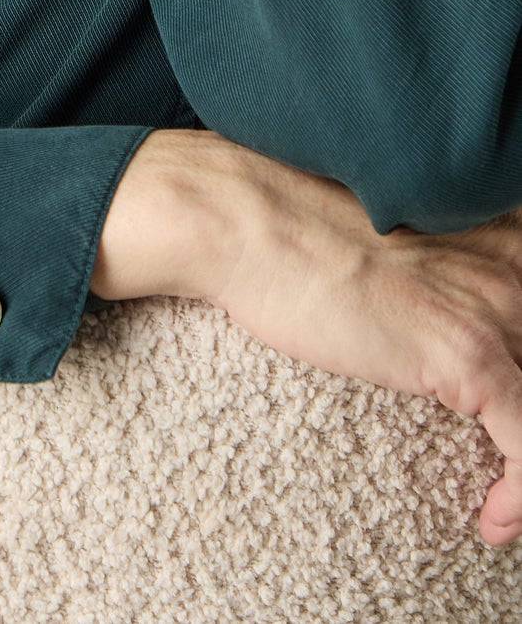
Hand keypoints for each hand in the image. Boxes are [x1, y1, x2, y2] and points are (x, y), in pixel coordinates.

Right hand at [204, 142, 521, 546]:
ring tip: (499, 504)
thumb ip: (444, 273)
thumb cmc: (297, 228)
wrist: (247, 222)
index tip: (503, 420)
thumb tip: (437, 329)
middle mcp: (513, 263)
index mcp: (501, 230)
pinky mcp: (468, 352)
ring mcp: (494, 305)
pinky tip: (492, 520)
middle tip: (496, 463)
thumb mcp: (396, 241)